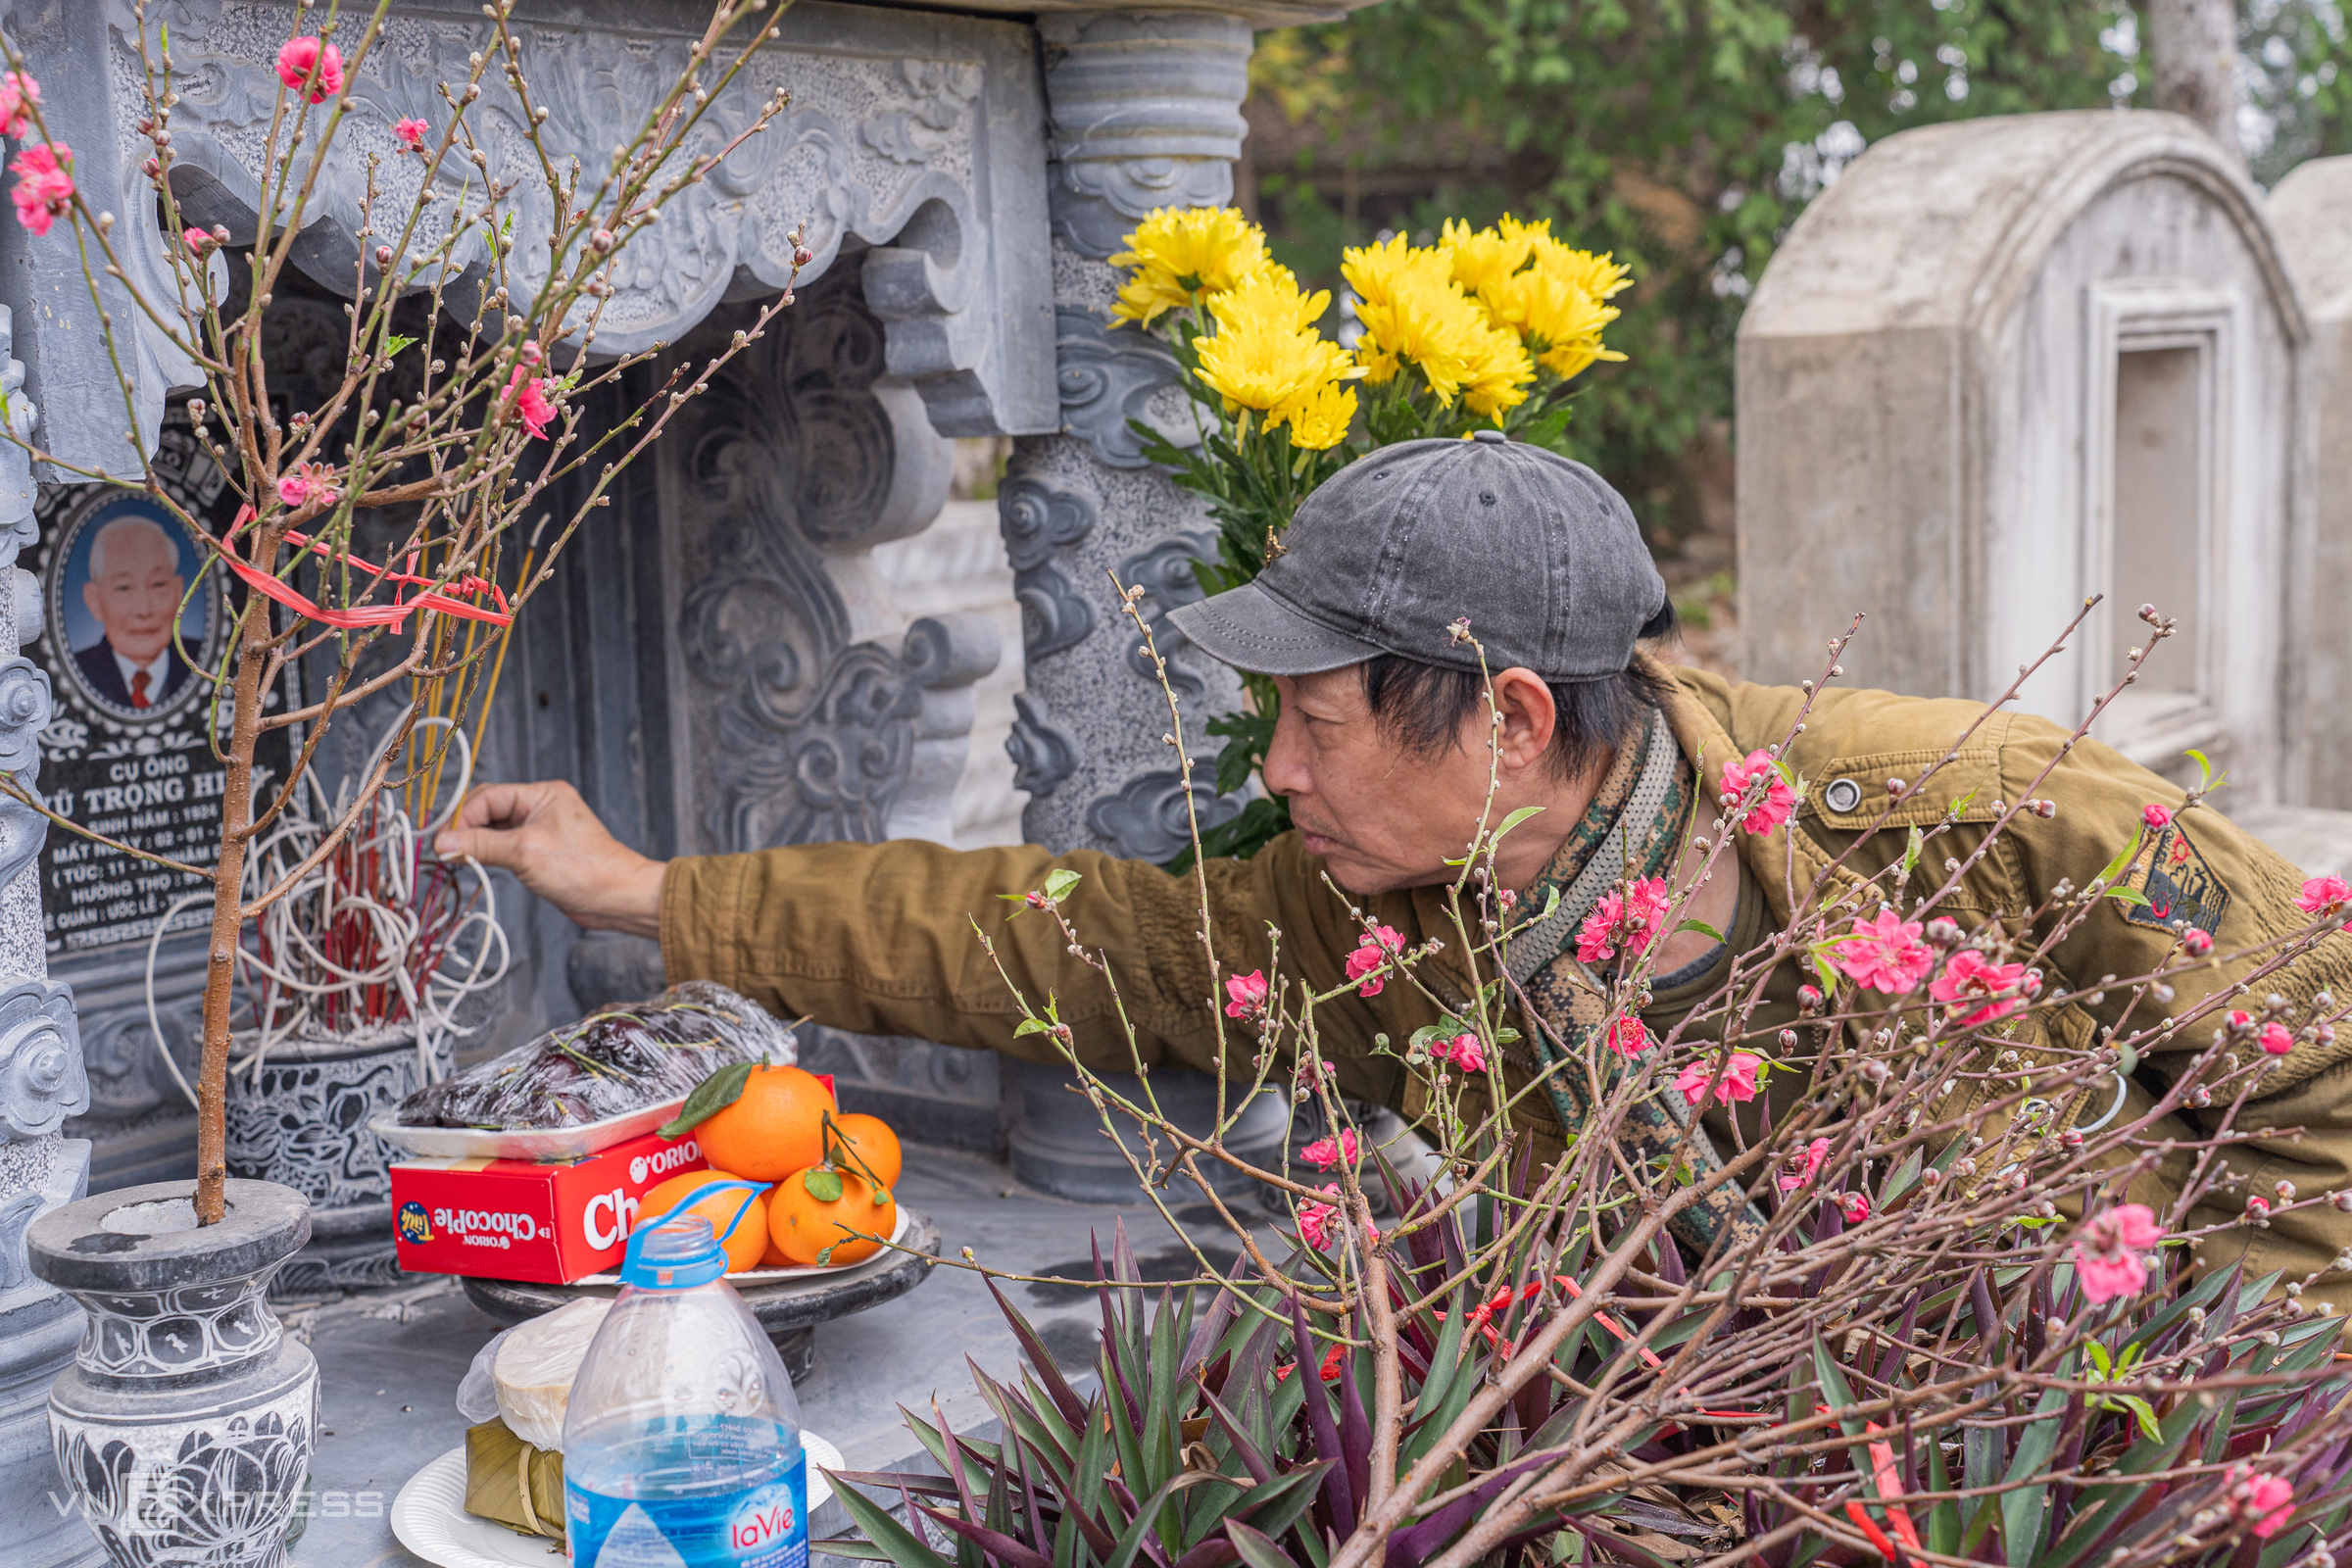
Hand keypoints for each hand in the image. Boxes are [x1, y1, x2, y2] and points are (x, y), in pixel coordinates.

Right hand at [435, 781, 665, 938]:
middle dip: (466, 828)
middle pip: (489, 810)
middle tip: (445, 851)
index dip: (462, 816)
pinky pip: (505, 846)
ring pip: (495, 829)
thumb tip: (443, 841)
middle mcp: (541, 807)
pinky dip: (489, 854)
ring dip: (476, 842)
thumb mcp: (524, 852)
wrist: (616, 898)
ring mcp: (541, 829)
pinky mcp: (541, 851)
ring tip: (457, 859)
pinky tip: (476, 864)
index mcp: (542, 794)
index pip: (488, 796)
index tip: (443, 841)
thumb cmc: (583, 869)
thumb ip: (481, 844)